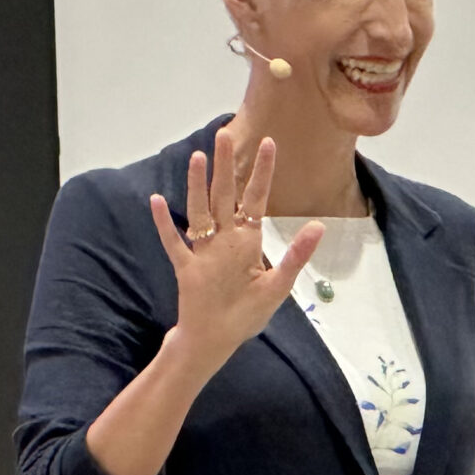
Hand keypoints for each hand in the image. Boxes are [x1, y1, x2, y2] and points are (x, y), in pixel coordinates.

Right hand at [147, 133, 324, 372]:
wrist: (217, 341)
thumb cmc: (245, 316)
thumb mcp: (277, 286)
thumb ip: (296, 256)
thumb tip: (318, 226)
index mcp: (247, 241)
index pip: (256, 198)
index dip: (261, 171)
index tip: (267, 142)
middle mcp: (224, 240)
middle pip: (224, 195)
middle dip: (226, 165)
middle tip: (224, 134)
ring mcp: (203, 251)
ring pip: (199, 210)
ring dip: (196, 185)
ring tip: (196, 157)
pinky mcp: (186, 267)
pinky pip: (174, 242)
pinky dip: (164, 223)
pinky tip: (156, 201)